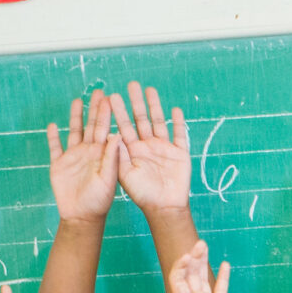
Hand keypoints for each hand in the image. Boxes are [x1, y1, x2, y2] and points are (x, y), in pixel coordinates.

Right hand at [47, 89, 120, 222]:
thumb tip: (117, 135)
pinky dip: (53, 137)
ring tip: (77, 100)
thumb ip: (112, 157)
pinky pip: (55, 147)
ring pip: (74, 132)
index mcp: (101, 154)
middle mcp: (88, 152)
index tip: (109, 96)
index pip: (104, 129)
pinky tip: (52, 125)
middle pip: (91, 126)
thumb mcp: (109, 178)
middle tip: (98, 91)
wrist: (82, 217)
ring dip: (75, 117)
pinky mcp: (59, 165)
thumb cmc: (99, 201)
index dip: (106, 113)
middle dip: (94, 109)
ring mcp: (73, 157)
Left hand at [111, 81, 191, 216]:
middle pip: (141, 119)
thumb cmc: (143, 195)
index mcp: (133, 151)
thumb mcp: (125, 175)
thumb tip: (112, 134)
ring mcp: (164, 148)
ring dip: (155, 106)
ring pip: (159, 122)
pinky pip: (180, 135)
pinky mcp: (179, 154)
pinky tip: (176, 110)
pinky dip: (178, 123)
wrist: (164, 208)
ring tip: (150, 90)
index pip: (124, 127)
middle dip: (136, 102)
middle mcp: (147, 146)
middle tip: (130, 84)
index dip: (119, 112)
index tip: (111, 96)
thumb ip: (119, 155)